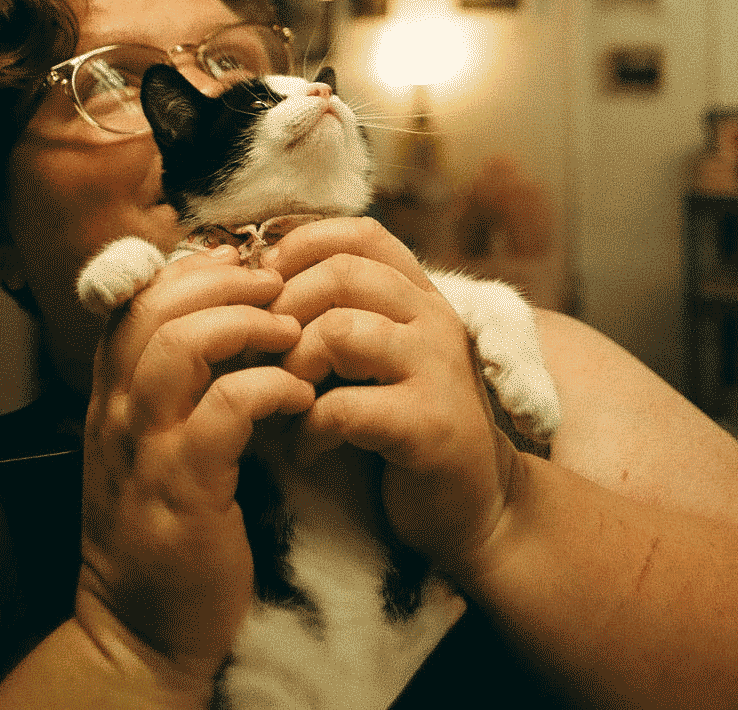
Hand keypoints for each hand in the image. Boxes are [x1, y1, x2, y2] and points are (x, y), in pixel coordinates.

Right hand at [77, 248, 314, 682]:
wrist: (143, 633)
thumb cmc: (167, 525)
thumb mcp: (157, 441)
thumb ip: (177, 379)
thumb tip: (227, 304)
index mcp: (112, 395)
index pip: (136, 297)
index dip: (191, 266)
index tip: (242, 260)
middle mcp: (117, 413)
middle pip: (156, 306)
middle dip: (225, 280)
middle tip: (277, 284)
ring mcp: (145, 451)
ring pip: (179, 346)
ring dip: (246, 323)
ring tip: (291, 331)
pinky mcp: (184, 493)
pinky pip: (224, 411)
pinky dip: (268, 387)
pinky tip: (299, 394)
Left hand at [261, 218, 517, 583]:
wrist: (475, 503)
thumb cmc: (405, 423)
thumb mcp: (379, 356)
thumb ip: (343, 315)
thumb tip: (262, 285)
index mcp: (420, 294)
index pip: (361, 234)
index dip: (304, 244)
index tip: (267, 283)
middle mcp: (435, 318)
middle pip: (341, 273)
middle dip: (285, 309)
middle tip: (264, 354)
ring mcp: (437, 368)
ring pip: (340, 331)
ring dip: (295, 368)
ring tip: (285, 401)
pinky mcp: (430, 423)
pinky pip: (347, 407)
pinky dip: (311, 429)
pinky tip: (307, 449)